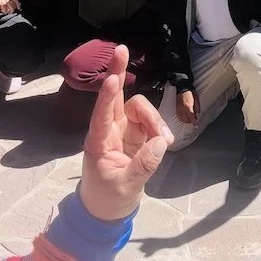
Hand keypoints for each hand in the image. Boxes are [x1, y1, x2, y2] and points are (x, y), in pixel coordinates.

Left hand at [79, 44, 172, 220]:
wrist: (107, 211)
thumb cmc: (107, 199)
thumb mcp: (125, 186)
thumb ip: (144, 165)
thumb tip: (161, 142)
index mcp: (98, 141)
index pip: (101, 113)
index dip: (107, 96)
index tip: (111, 78)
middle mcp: (109, 129)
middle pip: (115, 94)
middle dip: (118, 71)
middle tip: (123, 49)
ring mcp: (123, 130)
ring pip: (139, 108)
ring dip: (153, 119)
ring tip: (163, 142)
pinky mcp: (136, 135)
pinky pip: (149, 121)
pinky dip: (158, 128)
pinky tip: (162, 144)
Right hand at [175, 89, 199, 126]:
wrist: (182, 87)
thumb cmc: (190, 92)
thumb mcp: (197, 99)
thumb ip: (197, 108)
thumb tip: (197, 115)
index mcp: (188, 106)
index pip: (191, 117)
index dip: (194, 122)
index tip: (196, 126)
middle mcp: (182, 108)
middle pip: (186, 120)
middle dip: (191, 121)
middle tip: (194, 120)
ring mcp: (178, 109)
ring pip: (182, 119)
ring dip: (186, 120)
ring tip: (189, 118)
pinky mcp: (176, 108)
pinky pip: (178, 116)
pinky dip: (182, 118)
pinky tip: (185, 117)